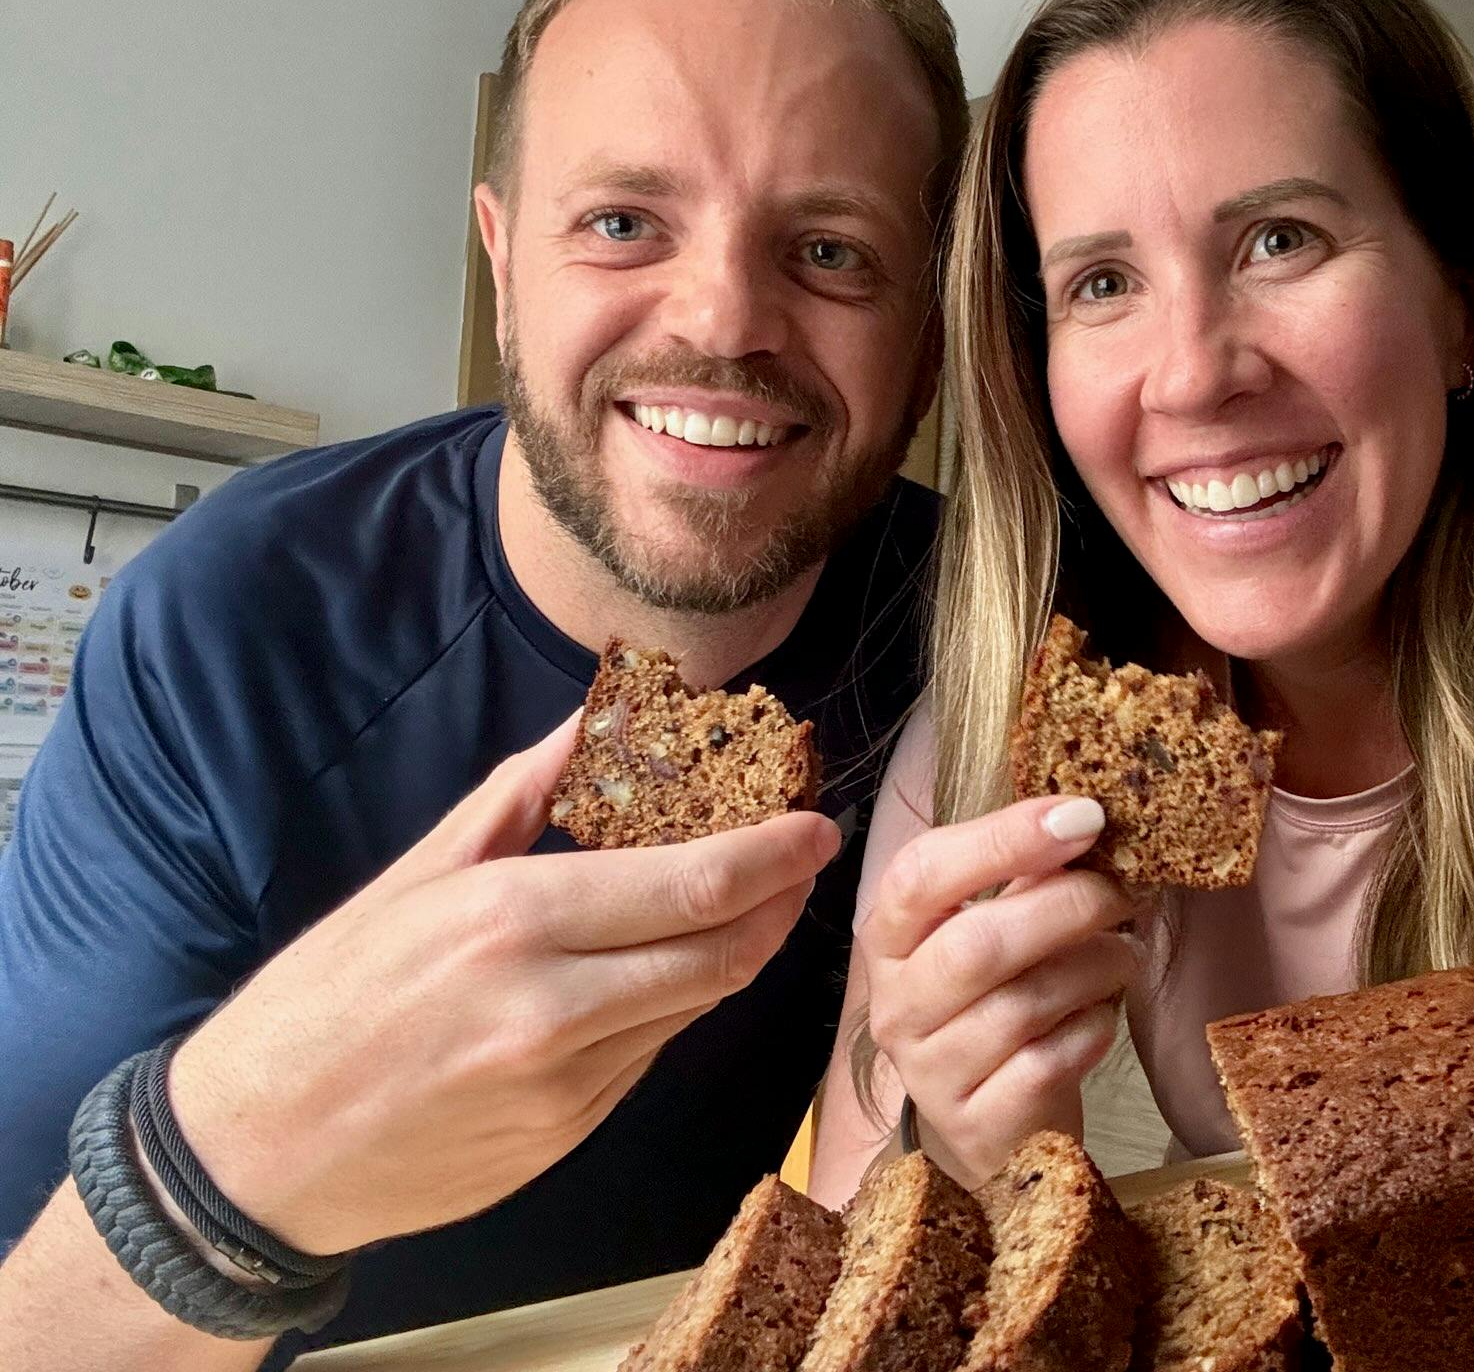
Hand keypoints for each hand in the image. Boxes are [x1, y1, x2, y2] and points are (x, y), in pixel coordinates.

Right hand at [166, 714, 840, 1254]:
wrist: (256, 1152)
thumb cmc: (325, 999)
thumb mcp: (414, 878)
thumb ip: (517, 798)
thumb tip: (589, 724)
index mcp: (514, 920)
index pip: (691, 885)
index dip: (773, 856)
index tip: (815, 827)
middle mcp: (553, 1006)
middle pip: (721, 952)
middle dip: (780, 904)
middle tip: (802, 865)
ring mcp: (566, 1082)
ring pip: (694, 1005)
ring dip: (734, 953)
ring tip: (747, 905)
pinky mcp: (568, 1135)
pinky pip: (649, 1056)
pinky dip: (671, 1006)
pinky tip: (661, 972)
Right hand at [859, 796, 1140, 1187]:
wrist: (995, 1119)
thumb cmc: (1000, 1000)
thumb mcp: (997, 929)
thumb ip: (1027, 877)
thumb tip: (1087, 818)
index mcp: (890, 936)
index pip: (923, 873)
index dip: (1004, 838)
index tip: (1083, 816)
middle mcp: (896, 1004)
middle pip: (976, 944)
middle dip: (1066, 907)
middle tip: (1123, 893)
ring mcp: (929, 1071)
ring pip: (1020, 1006)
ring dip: (1092, 969)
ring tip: (1126, 955)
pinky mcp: (974, 1125)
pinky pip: (1044, 1066)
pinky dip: (1089, 1031)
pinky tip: (1102, 1017)